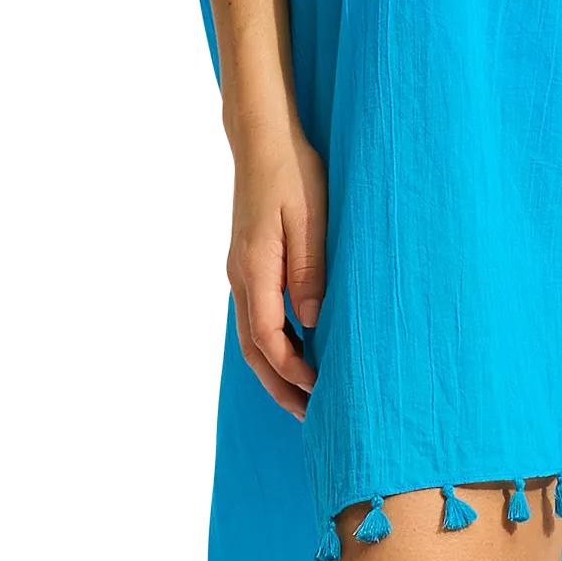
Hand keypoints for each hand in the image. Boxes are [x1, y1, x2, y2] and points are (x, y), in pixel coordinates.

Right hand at [227, 120, 326, 421]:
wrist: (263, 141)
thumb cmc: (293, 174)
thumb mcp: (311, 219)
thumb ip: (311, 270)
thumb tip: (314, 322)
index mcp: (256, 269)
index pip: (269, 338)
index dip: (293, 371)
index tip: (320, 390)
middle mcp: (241, 276)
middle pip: (254, 350)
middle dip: (280, 387)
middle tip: (310, 419)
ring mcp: (241, 272)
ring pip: (252, 337)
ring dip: (275, 371)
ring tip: (303, 399)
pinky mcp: (248, 265)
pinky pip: (256, 318)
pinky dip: (273, 346)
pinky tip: (296, 355)